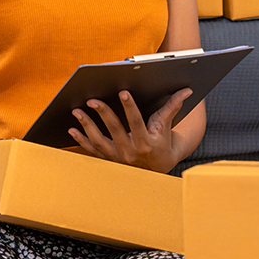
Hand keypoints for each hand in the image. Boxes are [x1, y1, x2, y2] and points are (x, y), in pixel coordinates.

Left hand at [69, 88, 192, 172]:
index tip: (123, 92)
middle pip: (115, 129)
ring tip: (76, 111)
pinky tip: (71, 129)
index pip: (136, 122)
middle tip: (92, 100)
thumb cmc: (161, 142)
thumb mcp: (166, 126)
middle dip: (103, 113)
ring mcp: (117, 157)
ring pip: (99, 141)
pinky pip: (92, 150)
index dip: (130, 107)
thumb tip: (186, 90)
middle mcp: (130, 151)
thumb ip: (172, 107)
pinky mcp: (107, 159)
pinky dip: (80, 140)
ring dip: (86, 126)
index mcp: (145, 142)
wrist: (156, 167)